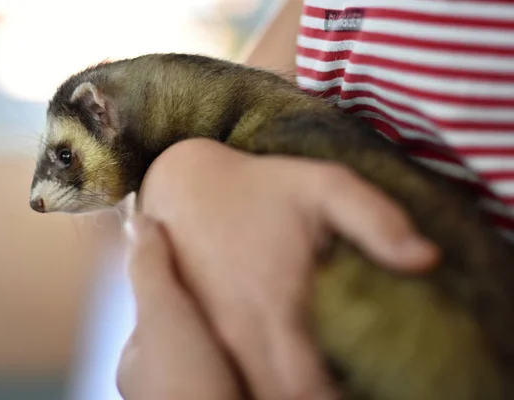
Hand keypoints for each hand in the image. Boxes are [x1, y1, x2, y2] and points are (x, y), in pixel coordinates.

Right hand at [137, 138, 438, 399]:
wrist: (184, 184)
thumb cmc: (260, 188)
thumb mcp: (325, 186)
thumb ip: (377, 220)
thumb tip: (428, 260)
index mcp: (272, 308)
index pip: (305, 391)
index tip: (364, 394)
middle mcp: (234, 335)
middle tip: (340, 388)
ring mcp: (209, 339)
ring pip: (241, 394)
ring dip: (274, 394)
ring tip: (310, 380)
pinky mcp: (192, 334)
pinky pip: (223, 378)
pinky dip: (250, 383)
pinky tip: (274, 369)